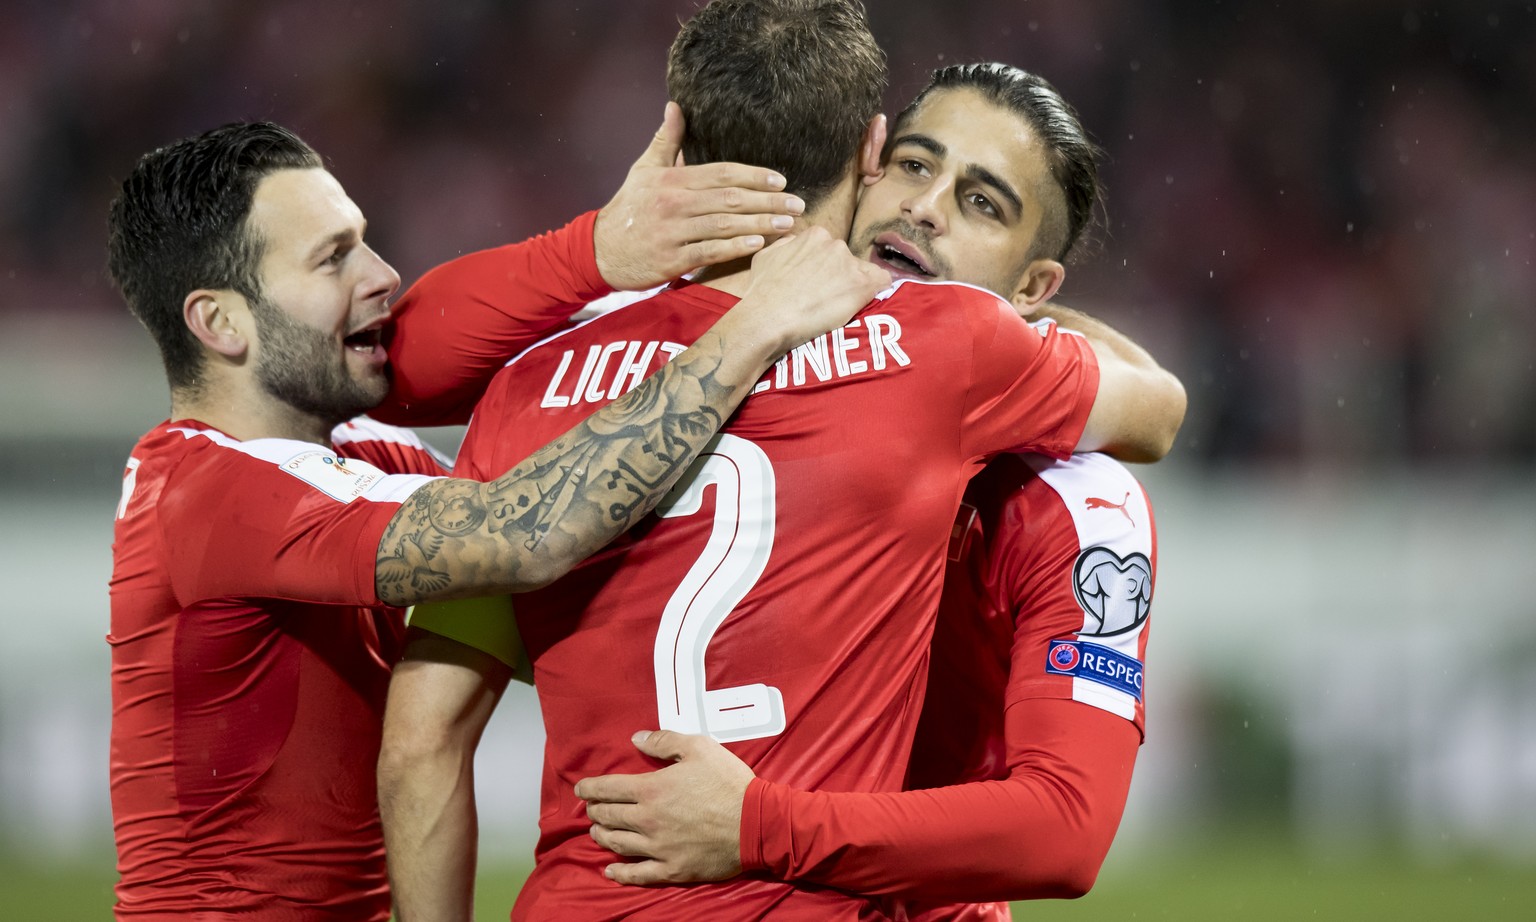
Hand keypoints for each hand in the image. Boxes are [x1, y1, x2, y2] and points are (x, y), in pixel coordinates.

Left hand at [573, 729, 754, 885]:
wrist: (756, 822)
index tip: (581, 788)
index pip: (609, 788)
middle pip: (609, 816)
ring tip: (597, 831)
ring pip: (618, 844)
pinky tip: (609, 870)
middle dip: (595, 811)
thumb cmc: (729, 782)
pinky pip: (638, 874)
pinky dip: (620, 873)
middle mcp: (648, 820)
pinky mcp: (672, 869)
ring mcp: (658, 848)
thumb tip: (636, 739)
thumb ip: (665, 741)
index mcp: (652, 789)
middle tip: (591, 808)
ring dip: (602, 836)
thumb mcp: (700, 748)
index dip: (590, 788)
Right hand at [594, 102, 805, 290]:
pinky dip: (735, 248)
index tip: (781, 181)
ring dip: (760, 225)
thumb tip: (676, 106)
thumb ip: (665, 140)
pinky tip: (759, 245)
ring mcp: (673, 232)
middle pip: (730, 199)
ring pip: (725, 225)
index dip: (754, 175)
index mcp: (673, 179)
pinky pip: (709, 252)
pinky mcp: (672, 259)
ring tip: (788, 225)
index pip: (722, 173)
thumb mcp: (643, 169)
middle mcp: (674, 203)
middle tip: (798, 205)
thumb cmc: (628, 208)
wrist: (601, 250)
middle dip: (768, 201)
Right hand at [731, 226, 892, 352]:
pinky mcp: (862, 285)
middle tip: (825, 297)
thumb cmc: (762, 291)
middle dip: (839, 276)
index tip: (818, 283)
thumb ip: (785, 244)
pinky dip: (876, 291)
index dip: (825, 268)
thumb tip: (793, 243)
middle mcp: (835, 244)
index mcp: (815, 235)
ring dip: (853, 286)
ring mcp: (850, 264)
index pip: (829, 249)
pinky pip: (882, 282)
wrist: (768, 317)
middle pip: (846, 260)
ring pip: (863, 272)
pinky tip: (865, 302)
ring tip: (838, 307)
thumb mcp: (765, 256)